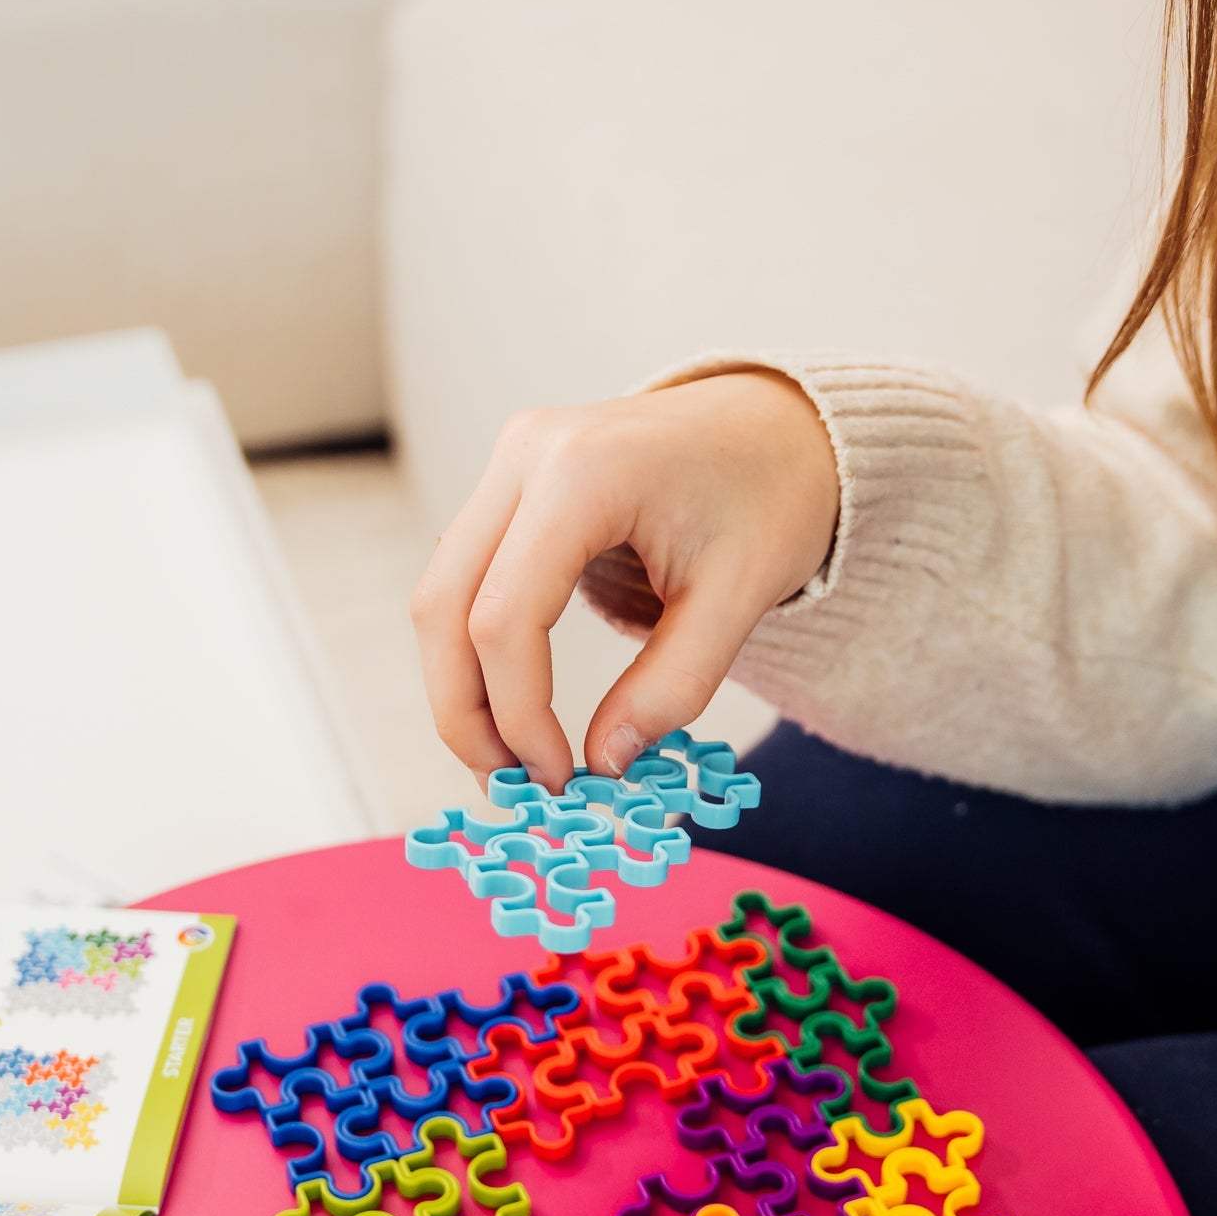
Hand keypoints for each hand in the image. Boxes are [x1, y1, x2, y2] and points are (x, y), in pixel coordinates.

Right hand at [411, 371, 840, 791]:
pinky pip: (464, 579)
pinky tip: (514, 709)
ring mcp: (509, 465)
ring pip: (439, 595)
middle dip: (465, 712)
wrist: (777, 426)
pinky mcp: (511, 487)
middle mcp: (526, 455)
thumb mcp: (740, 599)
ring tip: (509, 761)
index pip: (505, 617)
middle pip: (443, 605)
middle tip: (510, 789)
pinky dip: (475, 652)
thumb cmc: (770, 498)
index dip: (519, 715)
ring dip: (460, 688)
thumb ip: (673, 685)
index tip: (559, 778)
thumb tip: (604, 763)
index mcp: (583, 472)